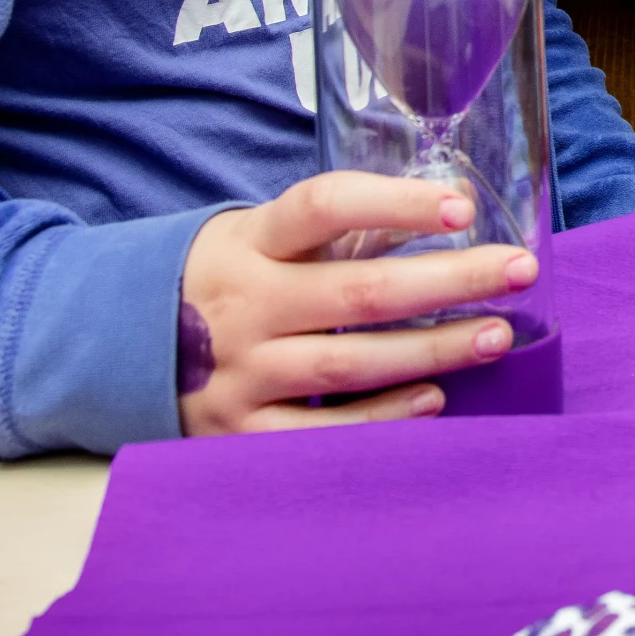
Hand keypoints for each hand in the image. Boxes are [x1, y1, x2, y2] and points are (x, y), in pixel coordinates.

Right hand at [176, 173, 537, 436]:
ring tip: (498, 335)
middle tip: (520, 270)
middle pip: (360, 292)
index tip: (461, 207)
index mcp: (251, 242)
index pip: (324, 206)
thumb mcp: (262, 239)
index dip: (396, 204)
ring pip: (349, 362)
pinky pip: (321, 430)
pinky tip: (434, 400)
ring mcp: (239, 372)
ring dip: (433, 351)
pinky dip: (383, 416)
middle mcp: (244, 304)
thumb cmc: (226, 280)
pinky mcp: (237, 431)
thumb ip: (341, 231)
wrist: (114, 348)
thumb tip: (448, 215)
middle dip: (451, 280)